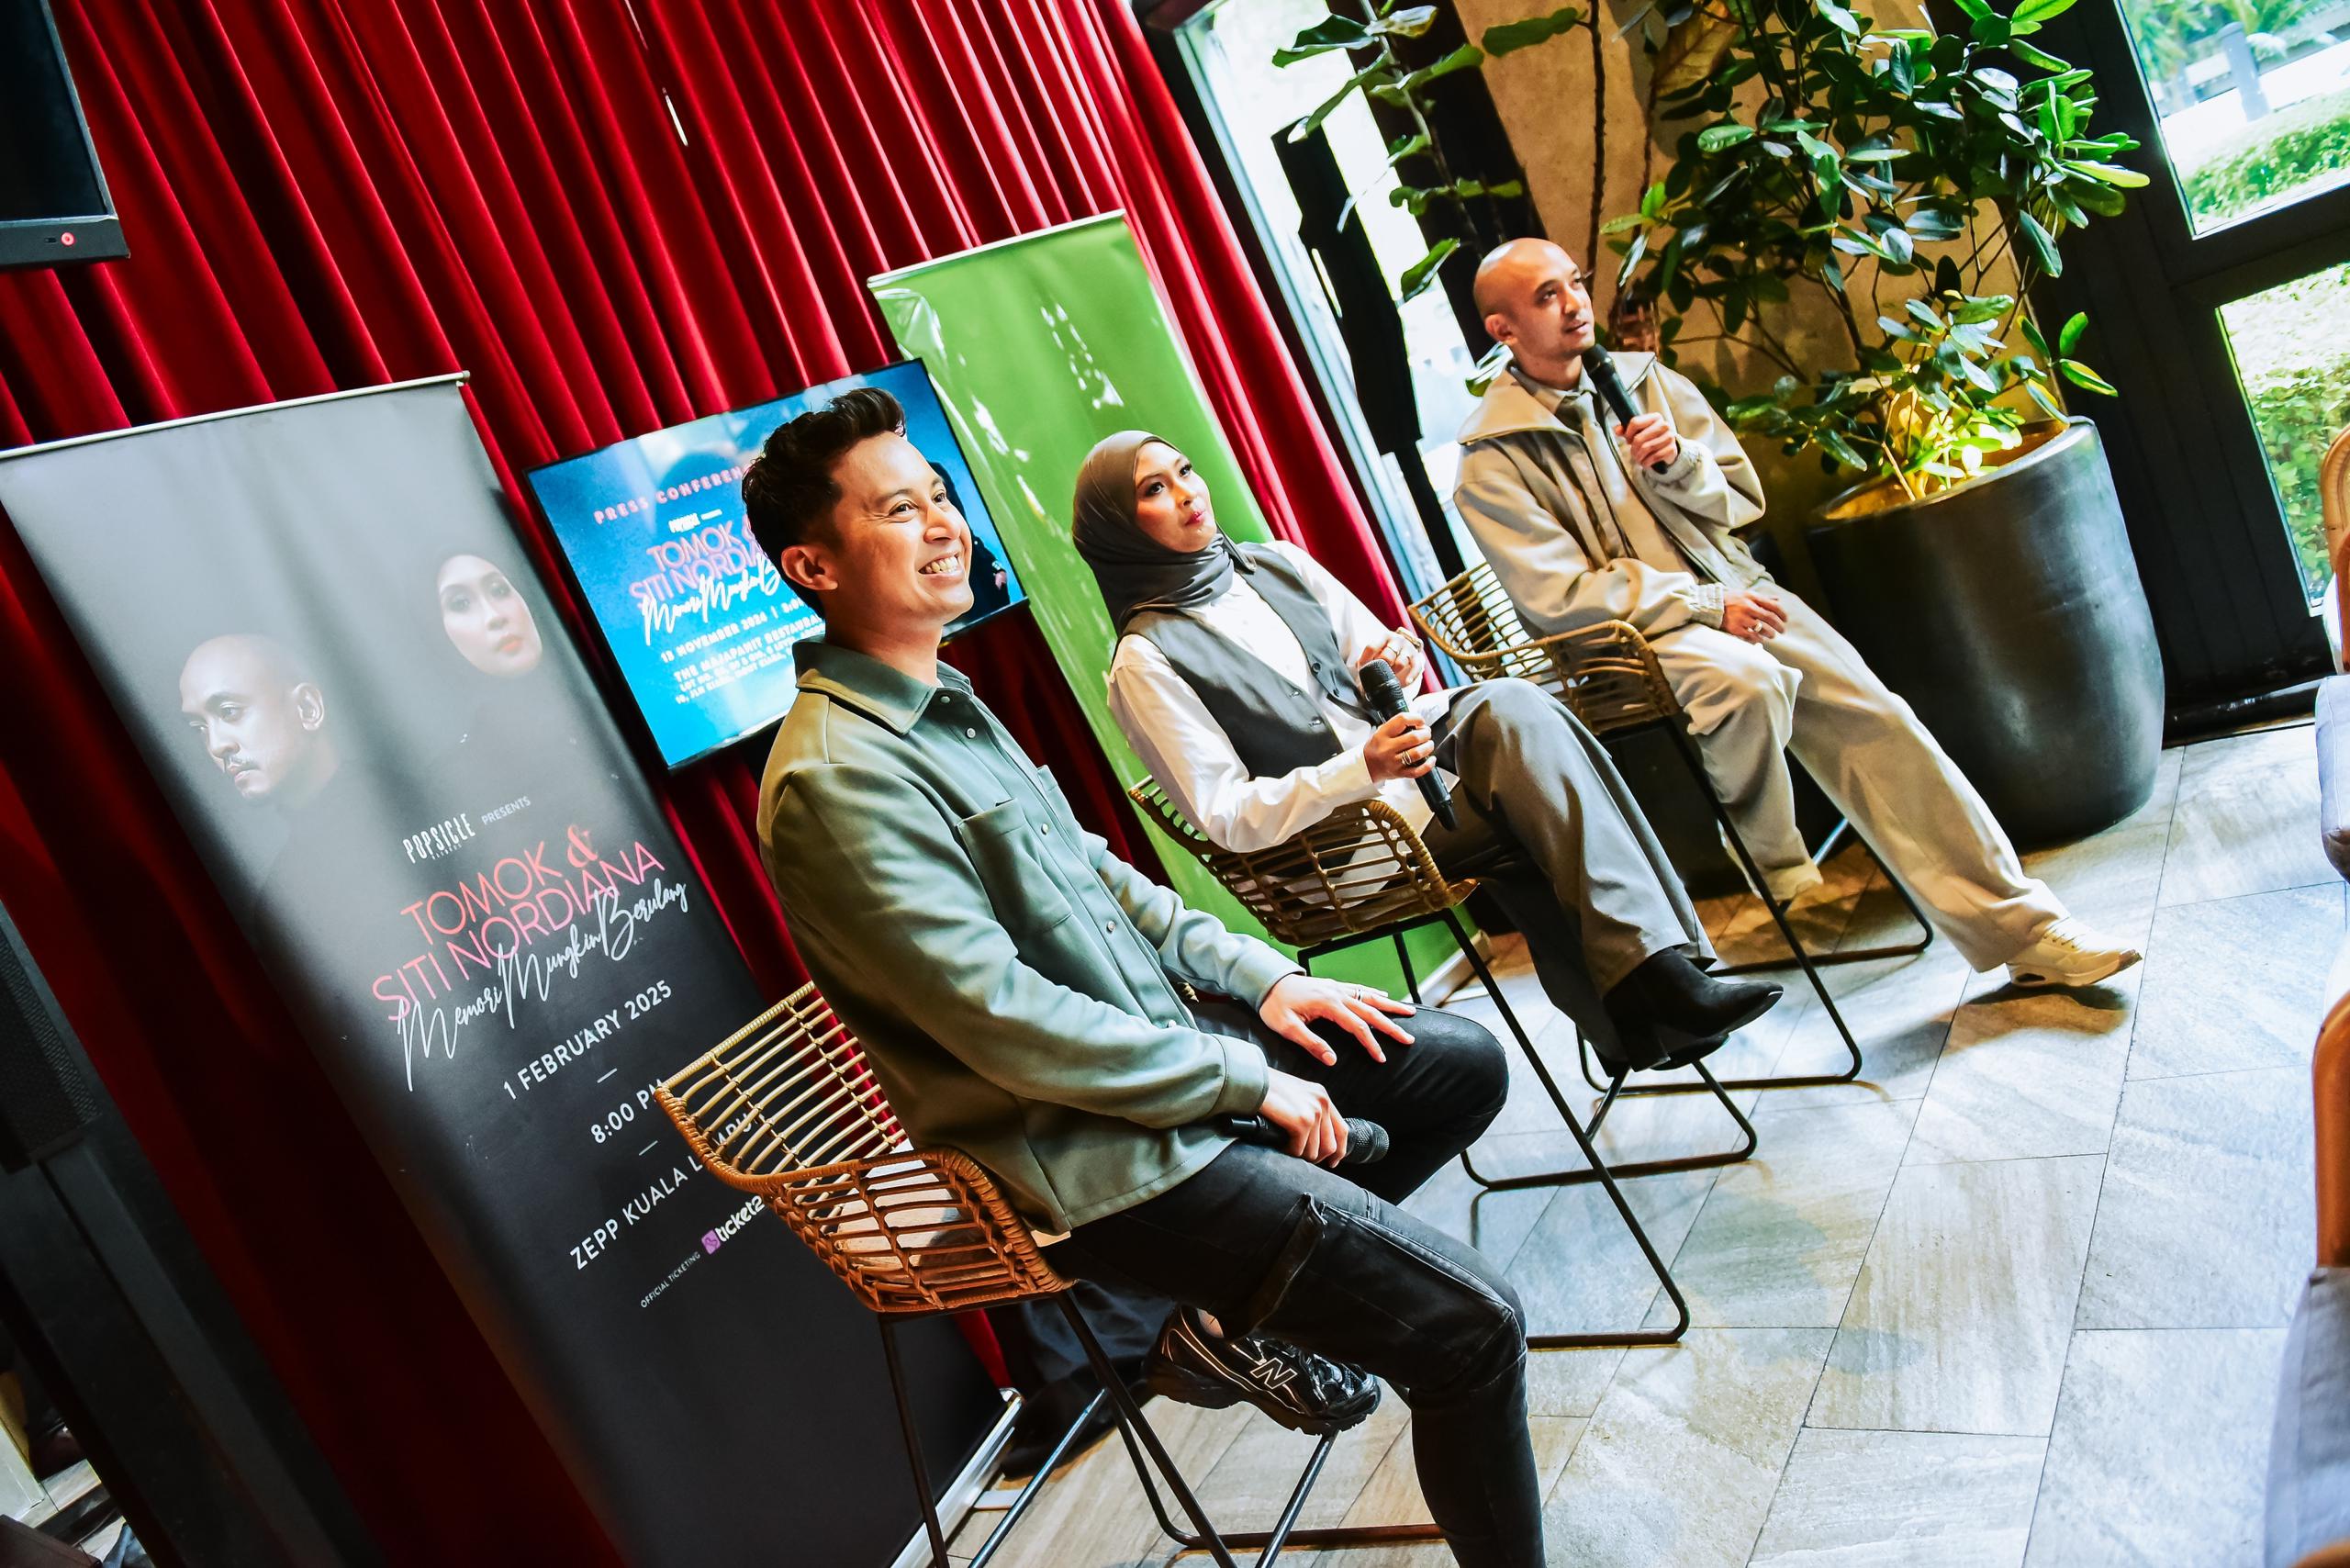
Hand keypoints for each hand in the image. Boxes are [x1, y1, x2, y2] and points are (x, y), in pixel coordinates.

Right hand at [1257, 1068, 1348, 1164]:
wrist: (1251, 1080)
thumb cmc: (1266, 1089)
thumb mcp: (1295, 1095)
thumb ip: (1308, 1110)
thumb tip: (1314, 1137)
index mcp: (1322, 1095)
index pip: (1341, 1129)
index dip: (1339, 1150)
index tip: (1332, 1161)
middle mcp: (1322, 1102)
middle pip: (1330, 1144)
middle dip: (1317, 1157)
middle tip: (1303, 1160)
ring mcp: (1313, 1111)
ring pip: (1314, 1151)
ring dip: (1300, 1155)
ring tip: (1287, 1148)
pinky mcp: (1301, 1121)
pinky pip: (1299, 1149)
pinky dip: (1289, 1151)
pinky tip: (1281, 1145)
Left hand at [1258, 973, 1415, 1065]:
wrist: (1265, 981)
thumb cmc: (1274, 1006)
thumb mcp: (1288, 1028)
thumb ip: (1311, 1043)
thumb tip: (1332, 1060)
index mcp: (1328, 1004)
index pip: (1358, 1027)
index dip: (1371, 1043)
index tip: (1381, 1058)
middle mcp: (1337, 993)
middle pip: (1371, 1010)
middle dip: (1392, 1025)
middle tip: (1409, 1038)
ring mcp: (1336, 987)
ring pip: (1370, 996)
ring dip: (1390, 1004)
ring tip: (1409, 1012)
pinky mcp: (1332, 985)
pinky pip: (1359, 988)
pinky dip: (1374, 992)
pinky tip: (1384, 994)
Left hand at [1355, 627, 1422, 689]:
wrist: (1402, 649)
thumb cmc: (1384, 653)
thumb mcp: (1375, 653)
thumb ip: (1366, 660)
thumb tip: (1362, 671)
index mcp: (1383, 637)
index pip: (1372, 647)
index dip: (1365, 660)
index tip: (1362, 669)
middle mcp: (1397, 640)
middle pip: (1387, 656)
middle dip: (1382, 667)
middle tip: (1380, 673)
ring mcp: (1408, 648)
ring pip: (1401, 662)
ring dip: (1395, 672)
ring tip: (1391, 677)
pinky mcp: (1416, 657)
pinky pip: (1416, 667)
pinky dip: (1411, 676)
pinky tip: (1406, 682)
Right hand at [1363, 712, 1435, 783]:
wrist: (1366, 767)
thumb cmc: (1375, 748)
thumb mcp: (1380, 732)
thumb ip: (1396, 727)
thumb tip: (1418, 723)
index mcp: (1382, 735)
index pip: (1402, 720)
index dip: (1416, 718)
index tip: (1420, 721)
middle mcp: (1387, 748)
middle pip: (1414, 737)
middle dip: (1425, 733)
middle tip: (1426, 733)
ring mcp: (1394, 762)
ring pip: (1417, 753)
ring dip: (1428, 747)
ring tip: (1428, 744)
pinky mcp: (1399, 773)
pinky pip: (1417, 771)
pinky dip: (1428, 765)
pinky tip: (1431, 759)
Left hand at [1615, 412, 1679, 470]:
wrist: (1667, 447)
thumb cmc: (1651, 438)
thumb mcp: (1639, 431)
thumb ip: (1626, 429)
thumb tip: (1617, 430)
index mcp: (1655, 417)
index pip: (1635, 422)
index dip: (1628, 433)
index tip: (1628, 440)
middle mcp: (1664, 425)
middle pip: (1639, 438)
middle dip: (1633, 448)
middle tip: (1633, 452)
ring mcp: (1669, 436)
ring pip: (1646, 448)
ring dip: (1639, 456)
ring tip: (1638, 458)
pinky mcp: (1672, 448)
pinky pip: (1655, 456)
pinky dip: (1647, 462)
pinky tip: (1645, 462)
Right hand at [1722, 590, 1786, 642]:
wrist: (1710, 606)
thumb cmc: (1730, 599)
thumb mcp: (1746, 594)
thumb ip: (1762, 598)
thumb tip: (1777, 600)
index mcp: (1752, 597)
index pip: (1773, 605)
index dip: (1782, 613)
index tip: (1785, 619)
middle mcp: (1748, 607)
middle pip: (1770, 618)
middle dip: (1779, 626)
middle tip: (1782, 631)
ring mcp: (1741, 618)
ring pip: (1762, 628)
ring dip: (1770, 633)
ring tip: (1772, 636)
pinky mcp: (1735, 629)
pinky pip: (1751, 636)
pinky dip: (1758, 639)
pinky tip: (1760, 640)